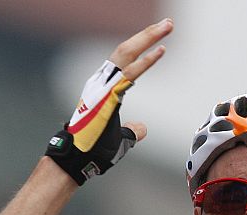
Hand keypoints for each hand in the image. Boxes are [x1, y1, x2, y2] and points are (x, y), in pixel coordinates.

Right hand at [46, 18, 172, 184]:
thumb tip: (142, 128)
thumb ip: (132, 132)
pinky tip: (160, 50)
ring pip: (127, 53)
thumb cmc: (94, 151)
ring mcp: (103, 86)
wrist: (77, 160)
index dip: (143, 49)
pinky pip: (128, 73)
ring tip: (167, 26)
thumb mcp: (120, 140)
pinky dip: (145, 61)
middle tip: (169, 23)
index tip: (161, 42)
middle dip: (148, 35)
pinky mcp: (107, 94)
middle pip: (128, 50)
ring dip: (148, 38)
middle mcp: (103, 82)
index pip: (127, 62)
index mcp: (106, 89)